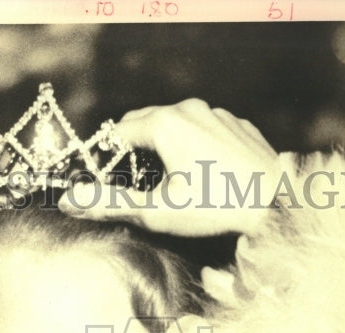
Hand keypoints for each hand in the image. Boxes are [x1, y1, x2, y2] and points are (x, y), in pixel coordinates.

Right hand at [58, 99, 281, 237]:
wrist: (274, 202)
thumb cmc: (214, 208)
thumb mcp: (155, 212)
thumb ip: (110, 204)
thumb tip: (70, 201)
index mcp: (164, 123)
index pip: (120, 131)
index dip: (111, 157)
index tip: (114, 182)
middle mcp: (190, 108)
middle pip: (147, 122)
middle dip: (137, 150)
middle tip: (140, 184)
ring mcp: (217, 114)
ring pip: (178, 125)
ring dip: (167, 148)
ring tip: (173, 182)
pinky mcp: (238, 124)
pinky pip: (206, 130)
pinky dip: (196, 147)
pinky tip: (204, 176)